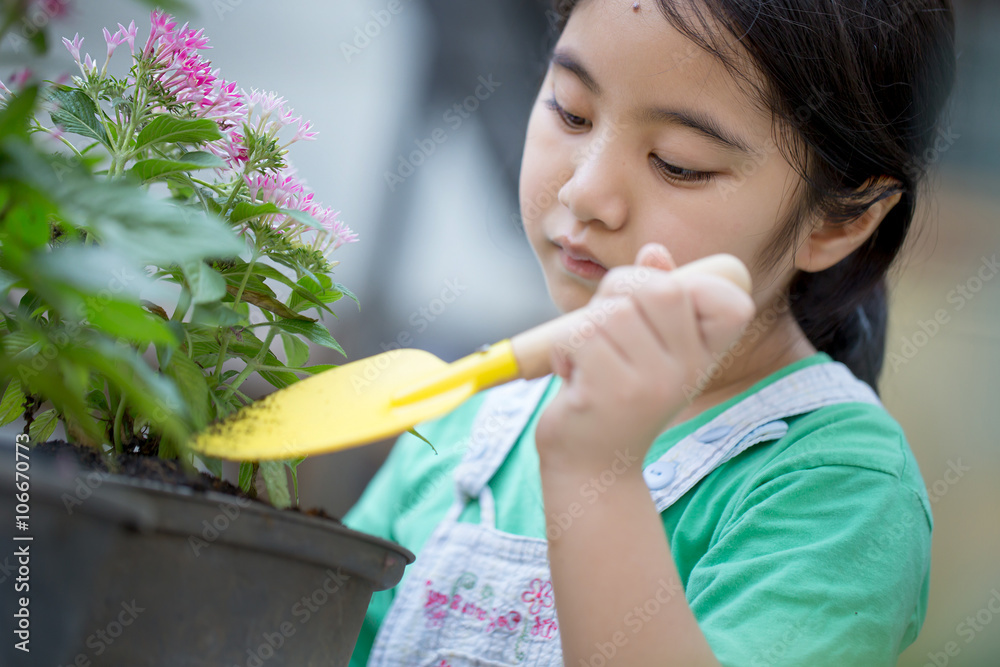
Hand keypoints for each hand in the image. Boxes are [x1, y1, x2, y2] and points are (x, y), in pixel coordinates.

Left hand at [535, 243, 756, 477]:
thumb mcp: (646, 347)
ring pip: (610, 312)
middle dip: (618, 290)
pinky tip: (571, 376)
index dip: (694, 286)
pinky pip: (578, 336)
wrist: (591, 465)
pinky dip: (562, 350)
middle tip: (604, 321)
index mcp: (701, 356)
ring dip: (584, 327)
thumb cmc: (617, 396)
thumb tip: (654, 251)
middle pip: (658, 288)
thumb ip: (655, 297)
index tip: (660, 306)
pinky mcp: (608, 394)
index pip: (730, 302)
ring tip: (587, 360)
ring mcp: (649, 385)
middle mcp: (685, 370)